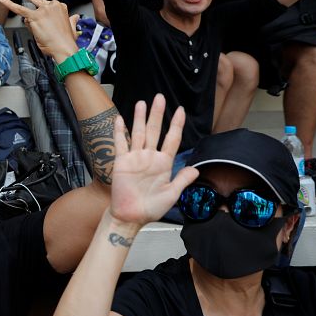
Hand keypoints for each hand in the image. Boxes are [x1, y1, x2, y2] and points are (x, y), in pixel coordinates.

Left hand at [0, 0, 79, 60]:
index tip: (48, 24)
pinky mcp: (34, 17)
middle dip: (38, 18)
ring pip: (29, 14)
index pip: (46, 7)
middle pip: (37, 8)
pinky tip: (2, 0)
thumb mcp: (71, 27)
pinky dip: (9, 4)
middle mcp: (51, 5)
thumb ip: (72, 20)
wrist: (64, 48)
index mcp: (60, 6)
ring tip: (41, 33)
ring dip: (32, 25)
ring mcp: (42, 10)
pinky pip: (19, 9)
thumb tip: (75, 17)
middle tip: (43, 27)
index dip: (45, 18)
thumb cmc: (67, 41)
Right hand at [109, 95, 197, 227]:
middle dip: (157, 114)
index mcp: (164, 163)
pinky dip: (120, 131)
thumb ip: (182, 180)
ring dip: (140, 118)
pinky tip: (120, 119)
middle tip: (159, 98)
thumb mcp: (172, 194)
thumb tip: (196, 170)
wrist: (131, 216)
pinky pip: (120, 144)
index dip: (176, 125)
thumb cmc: (151, 208)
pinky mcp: (121, 162)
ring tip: (142, 103)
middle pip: (154, 131)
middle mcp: (149, 157)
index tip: (180, 110)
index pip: (172, 139)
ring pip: (138, 133)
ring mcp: (135, 158)